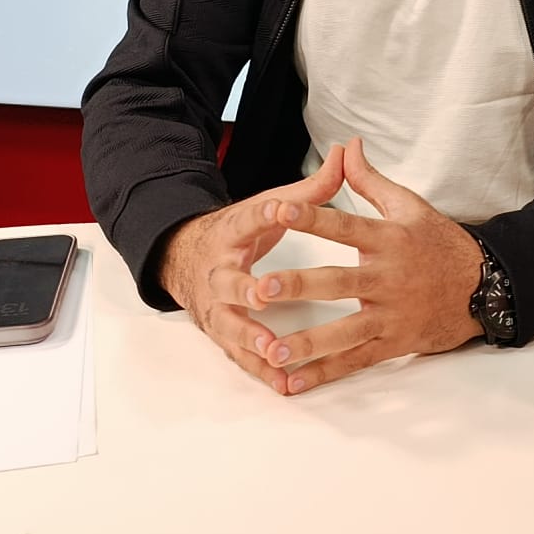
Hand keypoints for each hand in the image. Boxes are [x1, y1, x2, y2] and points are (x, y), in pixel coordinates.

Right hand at [158, 145, 346, 395]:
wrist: (185, 258)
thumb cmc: (239, 233)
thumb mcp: (267, 205)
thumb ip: (309, 188)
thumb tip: (348, 151)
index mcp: (231, 233)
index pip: (245, 220)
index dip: (261, 215)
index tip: (276, 209)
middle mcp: (218, 271)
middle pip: (230, 281)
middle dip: (245, 288)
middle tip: (264, 293)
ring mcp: (216, 306)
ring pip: (231, 325)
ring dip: (251, 338)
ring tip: (274, 349)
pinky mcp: (221, 333)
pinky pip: (240, 356)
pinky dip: (260, 370)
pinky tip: (284, 382)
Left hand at [252, 137, 482, 395]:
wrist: (484, 288)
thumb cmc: (441, 243)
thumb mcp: (409, 206)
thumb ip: (370, 181)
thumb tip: (347, 146)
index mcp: (389, 240)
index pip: (344, 226)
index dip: (311, 217)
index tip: (278, 210)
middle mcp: (388, 279)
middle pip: (337, 283)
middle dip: (299, 286)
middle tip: (261, 288)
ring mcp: (391, 316)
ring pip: (344, 332)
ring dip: (307, 342)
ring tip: (271, 348)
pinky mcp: (393, 344)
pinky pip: (355, 362)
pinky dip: (324, 374)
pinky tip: (292, 383)